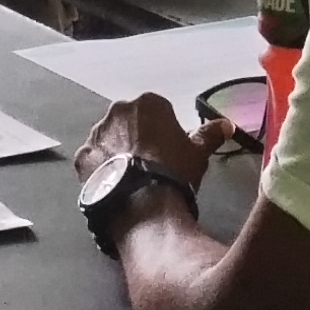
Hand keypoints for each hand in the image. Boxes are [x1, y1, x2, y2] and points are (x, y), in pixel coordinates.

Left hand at [74, 92, 221, 203]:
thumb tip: (227, 124)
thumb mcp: (198, 153)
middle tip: (150, 163)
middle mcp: (118, 112)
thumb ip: (210, 135)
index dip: (163, 132)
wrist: (143, 205)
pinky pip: (93, 159)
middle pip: (130, 122)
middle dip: (137, 138)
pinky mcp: (82, 157)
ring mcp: (97, 134)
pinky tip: (113, 184)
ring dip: (117, 151)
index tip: (168, 151)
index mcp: (148, 104)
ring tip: (131, 177)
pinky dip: (100, 168)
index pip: (157, 111)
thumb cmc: (174, 173)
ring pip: (109, 139)